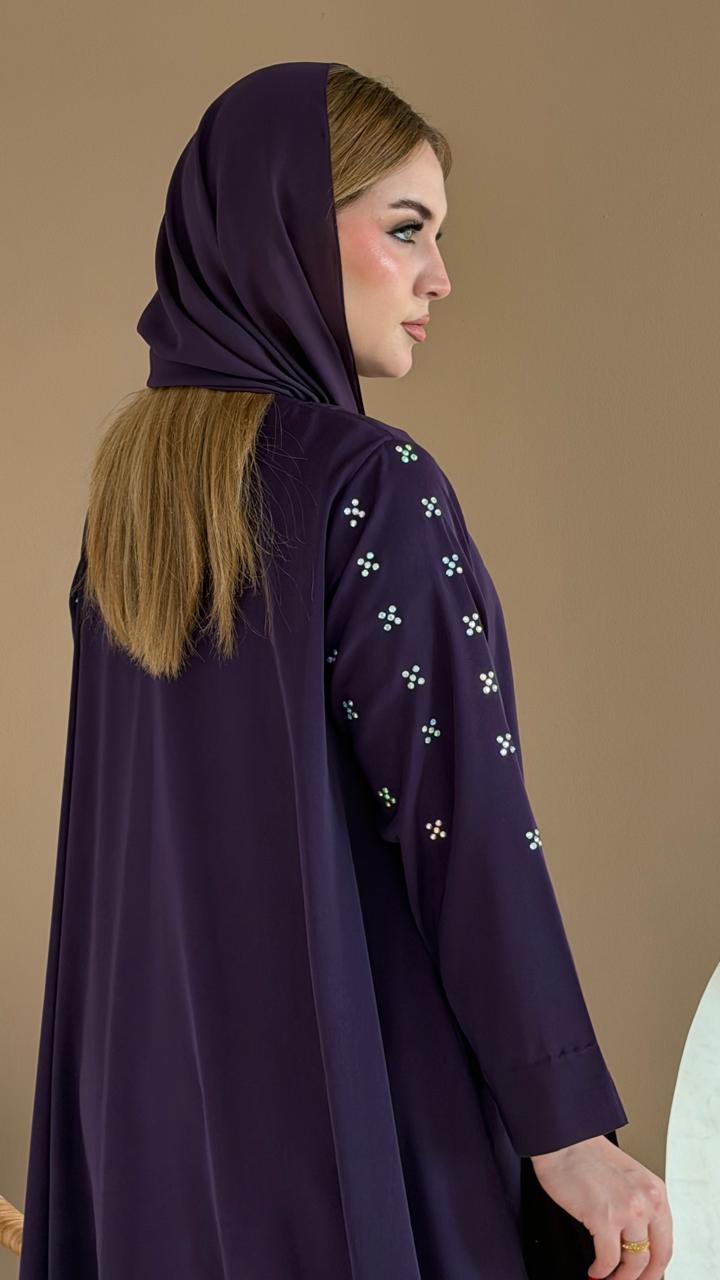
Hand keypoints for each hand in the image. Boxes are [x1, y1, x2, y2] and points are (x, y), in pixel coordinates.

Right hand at [530, 1135, 672, 1277]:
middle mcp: (647, 1202)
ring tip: (608, 1278)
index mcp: (655, 1190)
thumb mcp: (626, 1178)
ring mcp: (628, 1211)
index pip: (666, 1242)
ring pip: (633, 1263)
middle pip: (655, 1257)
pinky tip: (594, 1270)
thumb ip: (637, 1204)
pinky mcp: (604, 1218)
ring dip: (620, 1278)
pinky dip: (601, 1271)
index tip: (645, 1274)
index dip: (655, 1265)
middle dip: (642, 1277)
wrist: (562, 1139)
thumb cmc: (586, 1155)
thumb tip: (635, 1241)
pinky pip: (608, 1260)